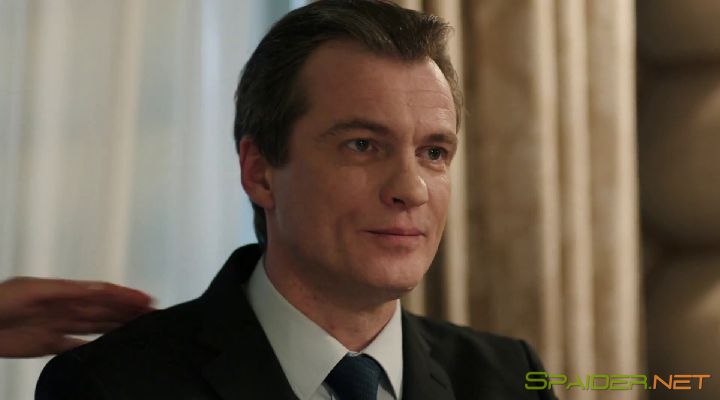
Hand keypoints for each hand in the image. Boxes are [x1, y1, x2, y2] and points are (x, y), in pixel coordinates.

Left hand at [0, 277, 153, 357]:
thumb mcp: (33, 290)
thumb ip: (67, 290)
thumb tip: (99, 289)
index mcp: (62, 292)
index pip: (102, 293)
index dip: (125, 295)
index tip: (146, 299)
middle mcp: (63, 308)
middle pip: (104, 309)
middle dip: (129, 310)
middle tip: (153, 312)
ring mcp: (56, 326)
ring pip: (95, 325)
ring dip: (118, 325)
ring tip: (139, 326)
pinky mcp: (46, 345)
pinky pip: (77, 345)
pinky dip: (94, 344)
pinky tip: (107, 345)